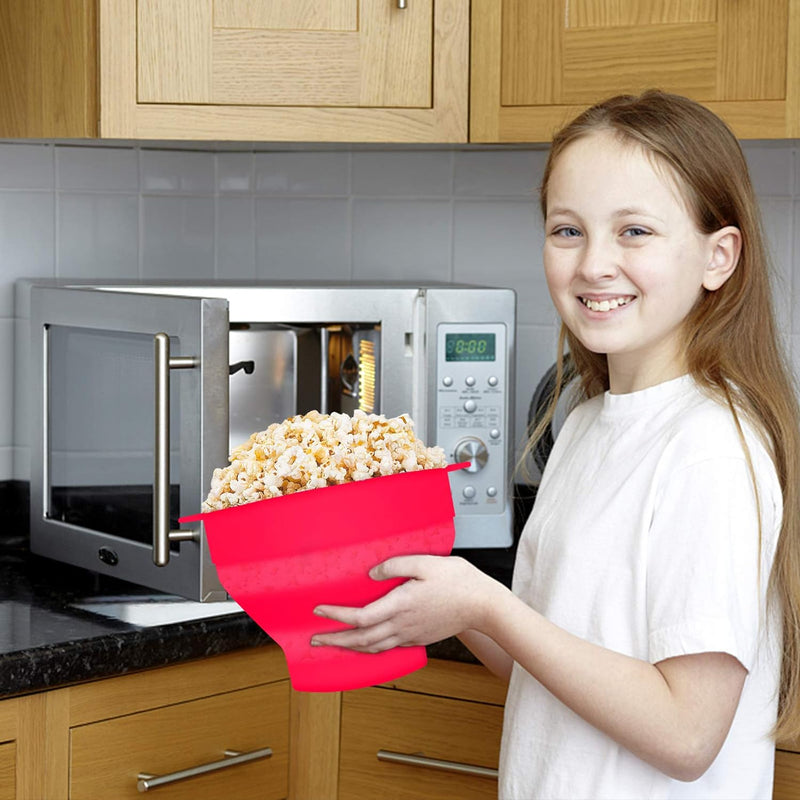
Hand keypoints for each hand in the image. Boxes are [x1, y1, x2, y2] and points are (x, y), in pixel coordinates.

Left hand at [310, 555, 502, 652]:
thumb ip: (395, 565)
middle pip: (360, 639)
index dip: (335, 616)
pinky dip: (370, 649)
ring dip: (349, 648)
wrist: (483, 606)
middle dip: (334, 640)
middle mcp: (401, 625)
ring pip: (373, 648)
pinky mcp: (418, 638)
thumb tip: (371, 574)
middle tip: (314, 640)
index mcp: (400, 605)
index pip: (359, 617)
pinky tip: (365, 645)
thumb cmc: (457, 581)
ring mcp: (410, 635)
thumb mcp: (425, 563)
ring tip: (334, 645)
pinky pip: (387, 648)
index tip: (318, 611)